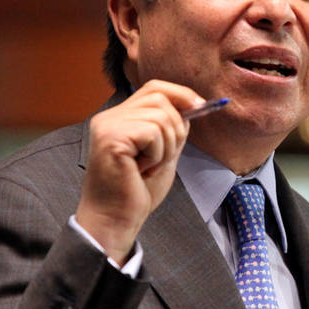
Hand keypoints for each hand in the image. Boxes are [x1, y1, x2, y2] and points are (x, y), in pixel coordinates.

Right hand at [75, 80, 201, 262]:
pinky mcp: (111, 138)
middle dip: (176, 126)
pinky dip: (157, 154)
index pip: (153, 88)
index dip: (180, 94)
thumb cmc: (136, 192)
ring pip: (160, 116)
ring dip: (166, 146)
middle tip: (164, 156)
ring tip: (149, 166)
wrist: (117, 220)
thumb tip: (193, 105)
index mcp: (119, 118)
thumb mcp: (163, 153)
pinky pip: (152, 132)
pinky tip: (142, 170)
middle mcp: (109, 117)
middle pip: (159, 96)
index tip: (200, 106)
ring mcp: (108, 126)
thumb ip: (172, 129)